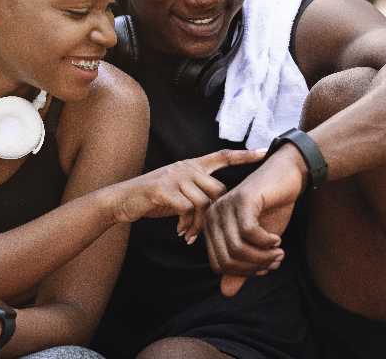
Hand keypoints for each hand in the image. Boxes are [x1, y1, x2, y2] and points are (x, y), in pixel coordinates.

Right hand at [111, 148, 266, 241]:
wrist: (121, 200)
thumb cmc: (152, 199)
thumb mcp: (177, 191)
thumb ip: (197, 193)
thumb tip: (217, 208)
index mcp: (191, 165)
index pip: (222, 156)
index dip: (244, 155)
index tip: (264, 151)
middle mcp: (185, 167)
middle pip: (218, 189)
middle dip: (214, 213)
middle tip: (201, 230)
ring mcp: (174, 177)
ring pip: (203, 202)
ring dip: (198, 224)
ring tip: (188, 234)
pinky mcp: (164, 189)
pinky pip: (187, 210)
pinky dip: (186, 225)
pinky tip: (179, 231)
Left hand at [203, 146, 306, 296]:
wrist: (287, 177)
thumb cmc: (271, 209)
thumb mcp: (257, 244)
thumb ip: (242, 267)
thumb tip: (226, 293)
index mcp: (212, 227)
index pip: (219, 266)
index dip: (244, 273)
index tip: (265, 268)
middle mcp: (213, 216)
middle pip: (227, 260)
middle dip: (255, 267)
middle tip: (275, 260)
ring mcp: (224, 207)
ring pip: (237, 249)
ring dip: (263, 256)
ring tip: (278, 251)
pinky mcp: (241, 200)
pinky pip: (249, 233)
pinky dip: (266, 242)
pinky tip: (276, 238)